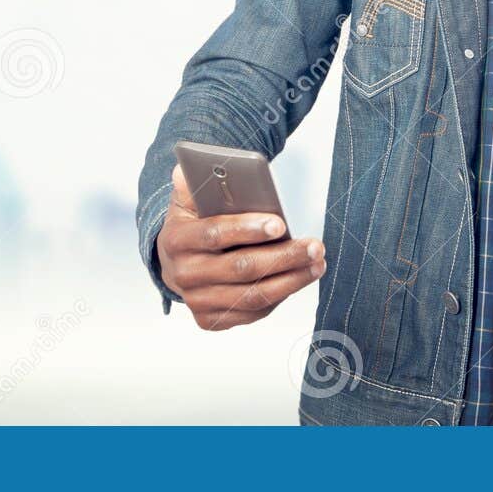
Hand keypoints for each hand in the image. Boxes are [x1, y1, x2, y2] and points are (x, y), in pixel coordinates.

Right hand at [155, 163, 325, 330]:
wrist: (175, 262)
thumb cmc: (193, 224)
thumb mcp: (189, 199)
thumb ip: (193, 183)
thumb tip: (185, 170)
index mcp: (176, 240)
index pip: (214, 233)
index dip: (247, 229)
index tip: (280, 223)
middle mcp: (183, 275)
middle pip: (240, 269)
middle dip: (282, 257)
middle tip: (314, 246)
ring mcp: (197, 301)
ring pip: (251, 296)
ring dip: (290, 280)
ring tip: (317, 263)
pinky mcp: (211, 320)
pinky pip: (253, 312)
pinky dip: (280, 296)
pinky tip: (299, 279)